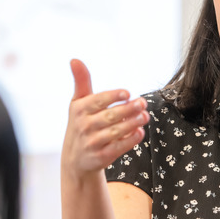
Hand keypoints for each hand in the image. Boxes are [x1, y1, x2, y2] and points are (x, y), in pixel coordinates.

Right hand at [62, 59, 148, 176]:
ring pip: (116, 132)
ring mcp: (92, 142)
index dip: (113, 96)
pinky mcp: (101, 157)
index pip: (98, 101)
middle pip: (110, 116)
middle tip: (142, 103)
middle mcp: (84, 126)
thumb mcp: (78, 102)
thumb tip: (75, 59)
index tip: (127, 93)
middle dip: (128, 109)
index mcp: (79, 109)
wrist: (75, 158)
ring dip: (132, 123)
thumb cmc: (81, 123)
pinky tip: (140, 132)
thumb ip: (81, 81)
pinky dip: (130, 140)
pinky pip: (118, 148)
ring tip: (144, 116)